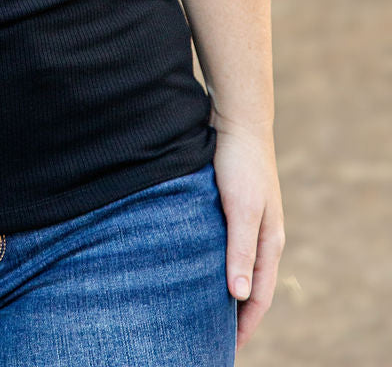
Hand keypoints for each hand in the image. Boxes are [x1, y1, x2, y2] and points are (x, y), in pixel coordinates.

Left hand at [212, 119, 284, 349]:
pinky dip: (213, 263)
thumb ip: (240, 251)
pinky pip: (223, 245)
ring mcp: (247, 222)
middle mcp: (261, 236)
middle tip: (209, 335)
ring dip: (222, 288)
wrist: (237, 120)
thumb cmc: (240, 164)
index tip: (226, 348)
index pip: (259, 297)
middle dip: (234, 313)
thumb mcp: (241, 209)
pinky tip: (193, 266)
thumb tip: (240, 296)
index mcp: (269, 242)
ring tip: (198, 308)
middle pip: (249, 286)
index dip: (245, 324)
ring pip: (235, 265)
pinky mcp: (231, 207)